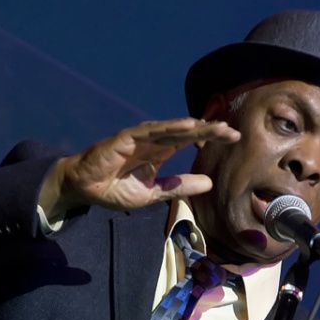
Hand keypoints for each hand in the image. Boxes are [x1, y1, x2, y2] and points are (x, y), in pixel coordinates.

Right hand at [40, 118, 239, 216]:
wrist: (86, 189)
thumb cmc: (115, 189)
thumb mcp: (153, 193)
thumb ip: (178, 187)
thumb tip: (209, 183)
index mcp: (160, 152)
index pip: (189, 141)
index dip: (209, 138)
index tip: (233, 138)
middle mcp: (152, 142)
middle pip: (185, 132)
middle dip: (208, 130)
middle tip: (232, 131)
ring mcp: (139, 138)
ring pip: (171, 129)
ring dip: (193, 127)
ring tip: (215, 127)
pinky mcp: (125, 139)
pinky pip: (150, 132)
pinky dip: (169, 128)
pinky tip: (186, 126)